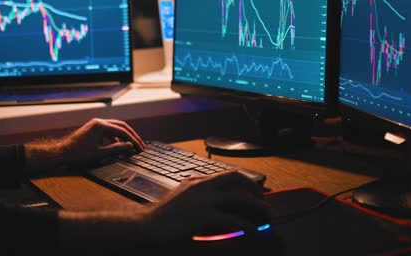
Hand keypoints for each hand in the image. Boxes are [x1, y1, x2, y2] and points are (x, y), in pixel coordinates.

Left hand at [55, 118, 144, 166]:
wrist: (62, 152)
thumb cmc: (78, 153)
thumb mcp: (100, 153)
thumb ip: (117, 149)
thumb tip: (130, 146)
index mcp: (101, 125)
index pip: (123, 131)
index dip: (133, 140)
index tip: (140, 147)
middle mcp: (99, 122)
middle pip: (121, 126)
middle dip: (131, 136)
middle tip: (140, 145)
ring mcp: (96, 124)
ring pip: (115, 127)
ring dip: (124, 136)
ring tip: (130, 146)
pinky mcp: (93, 128)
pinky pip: (108, 131)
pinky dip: (115, 137)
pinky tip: (117, 146)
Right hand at [142, 170, 271, 243]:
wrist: (143, 228)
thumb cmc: (159, 220)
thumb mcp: (179, 203)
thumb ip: (195, 200)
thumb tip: (211, 208)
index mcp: (196, 182)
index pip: (226, 174)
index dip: (243, 183)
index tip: (253, 194)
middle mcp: (202, 186)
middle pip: (237, 180)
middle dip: (255, 192)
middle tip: (264, 206)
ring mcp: (204, 200)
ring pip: (241, 199)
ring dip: (258, 209)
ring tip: (267, 220)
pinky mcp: (204, 217)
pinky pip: (235, 221)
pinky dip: (248, 228)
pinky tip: (254, 235)